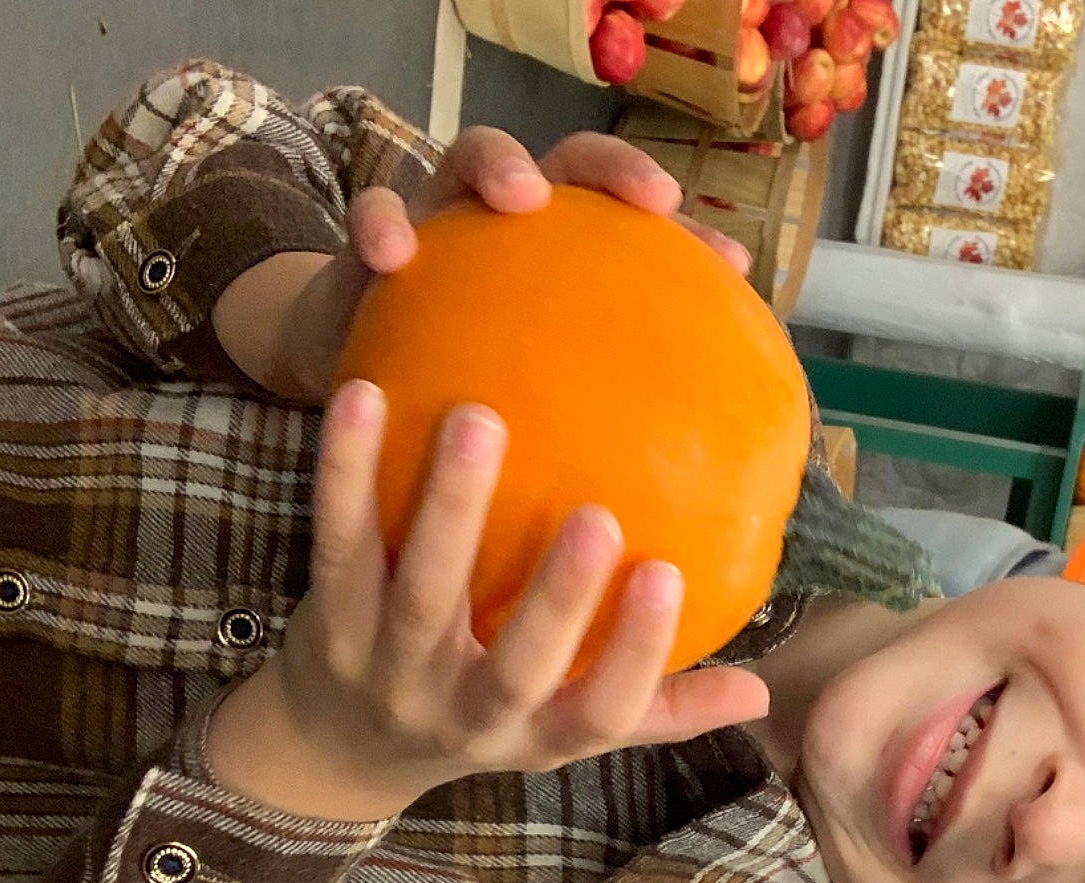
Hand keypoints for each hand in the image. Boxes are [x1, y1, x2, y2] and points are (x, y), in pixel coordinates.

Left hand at [204, 381, 770, 820]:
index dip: (635, 652)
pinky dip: (345, 472)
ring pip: (420, 592)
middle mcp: (465, 713)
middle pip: (514, 665)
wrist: (334, 746)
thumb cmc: (480, 716)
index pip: (601, 712)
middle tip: (596, 515)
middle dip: (555, 597)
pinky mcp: (328, 618)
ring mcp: (390, 668)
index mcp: (538, 735)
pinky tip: (363, 396)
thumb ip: (659, 705)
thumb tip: (764, 692)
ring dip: (450, 508)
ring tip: (479, 420)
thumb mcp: (563, 730)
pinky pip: (336, 541)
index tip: (668, 576)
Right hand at [225, 129, 750, 403]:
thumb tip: (689, 523)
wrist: (352, 385)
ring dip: (499, 165)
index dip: (692, 236)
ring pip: (472, 157)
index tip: (732, 264)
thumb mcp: (533, 424)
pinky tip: (391, 255)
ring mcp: (442, 220)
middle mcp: (508, 224)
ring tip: (518, 196)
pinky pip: (374, 214)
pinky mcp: (372, 239)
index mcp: (561, 258)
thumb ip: (596, 439)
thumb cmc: (458, 407)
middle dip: (613, 167)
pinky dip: (381, 223)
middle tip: (651, 199)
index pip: (638, 229)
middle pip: (572, 165)